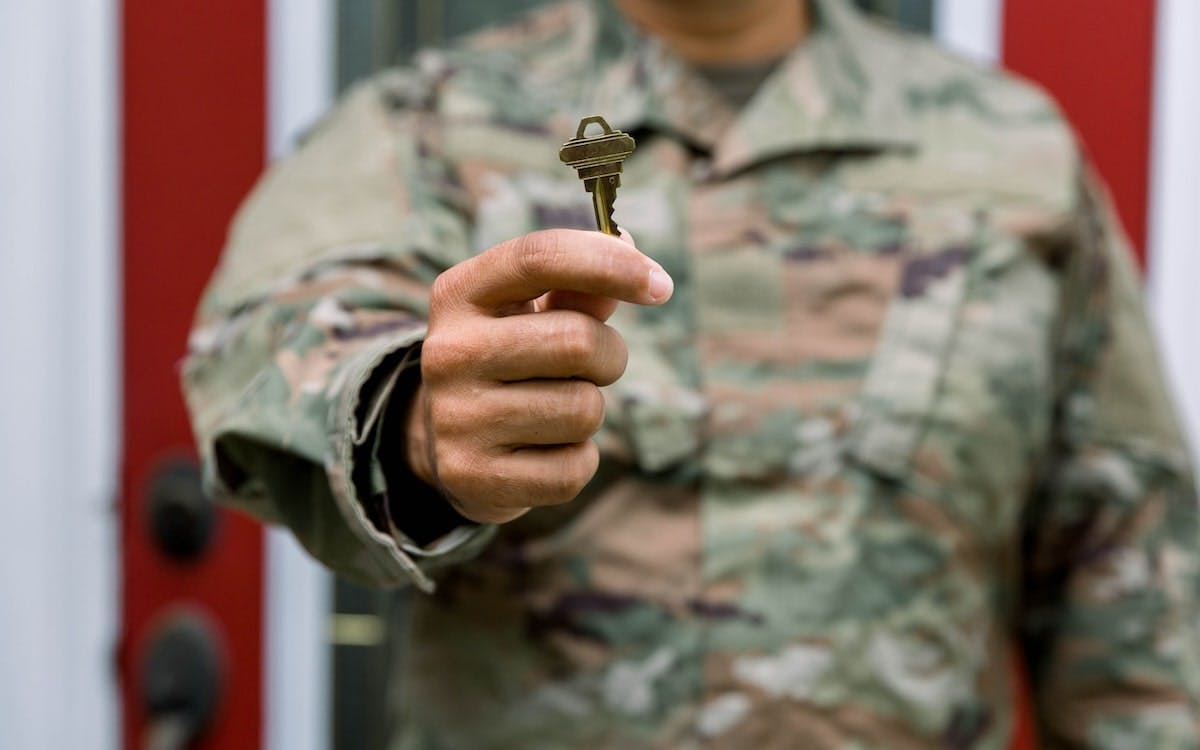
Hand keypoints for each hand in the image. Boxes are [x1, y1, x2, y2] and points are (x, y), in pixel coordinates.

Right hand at [405, 229, 673, 523]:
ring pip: (584, 409)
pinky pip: (573, 467)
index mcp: (460, 294)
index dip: (611, 264)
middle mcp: (449, 352)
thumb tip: (628, 248)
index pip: (539, 258)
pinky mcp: (474, 476)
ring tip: (555, 409)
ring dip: (590, 411)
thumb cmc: (510, 359)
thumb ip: (578, 284)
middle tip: (594, 367)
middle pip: (579, 340)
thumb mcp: (529, 311)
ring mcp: (456, 418)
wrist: (446, 443)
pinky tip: (545, 450)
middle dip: (609, 356)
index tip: (660, 285)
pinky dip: (578, 459)